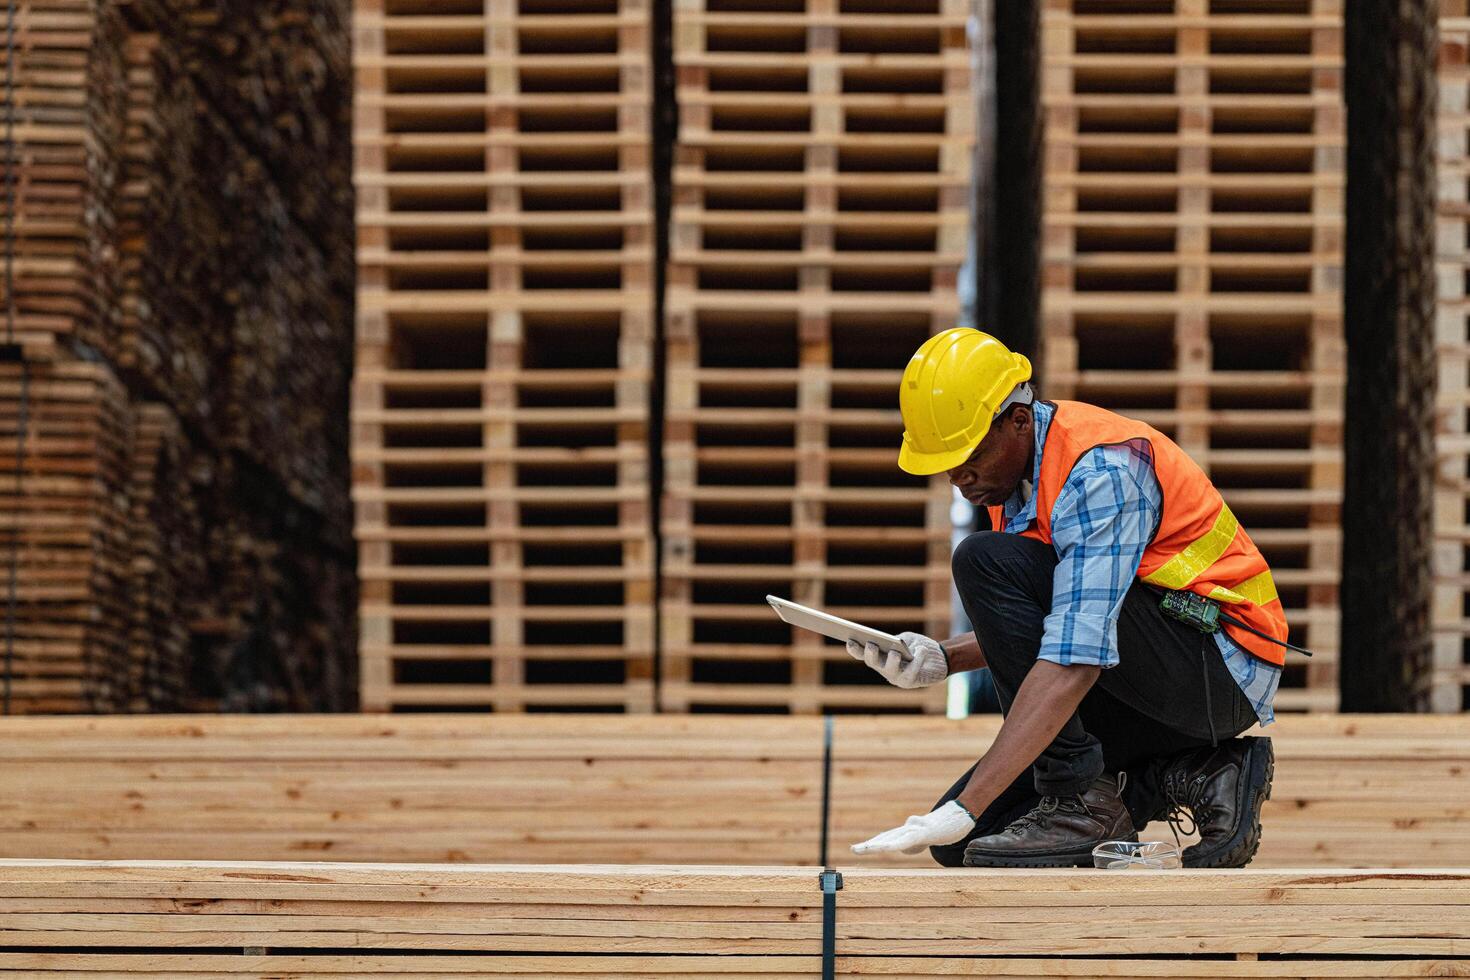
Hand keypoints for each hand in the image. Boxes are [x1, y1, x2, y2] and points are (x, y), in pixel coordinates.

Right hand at [844, 632, 948, 688]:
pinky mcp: (911, 681)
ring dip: (892, 661)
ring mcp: (896, 677)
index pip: (863, 654)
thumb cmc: (918, 646)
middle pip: (873, 663)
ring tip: (895, 652)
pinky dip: (917, 661)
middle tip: (871, 645)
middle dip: (871, 654)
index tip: (849, 640)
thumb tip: (894, 643)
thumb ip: (898, 640)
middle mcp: (884, 669)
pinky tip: (921, 650)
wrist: (939, 659)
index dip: (855, 649)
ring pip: (890, 670)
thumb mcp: (906, 639)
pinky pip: (912, 672)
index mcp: (879, 656)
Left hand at [851, 801, 974, 854]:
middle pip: (886, 836)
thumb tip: (902, 848)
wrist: (961, 814)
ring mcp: (917, 828)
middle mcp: (909, 827)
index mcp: (908, 831)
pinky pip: (909, 839)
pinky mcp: (926, 831)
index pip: (886, 837)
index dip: (872, 843)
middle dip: (869, 844)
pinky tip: (888, 848)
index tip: (857, 849)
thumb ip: (913, 843)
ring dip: (879, 844)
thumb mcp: (927, 839)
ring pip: (895, 837)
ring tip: (866, 849)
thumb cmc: (944, 827)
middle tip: (853, 849)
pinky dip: (897, 844)